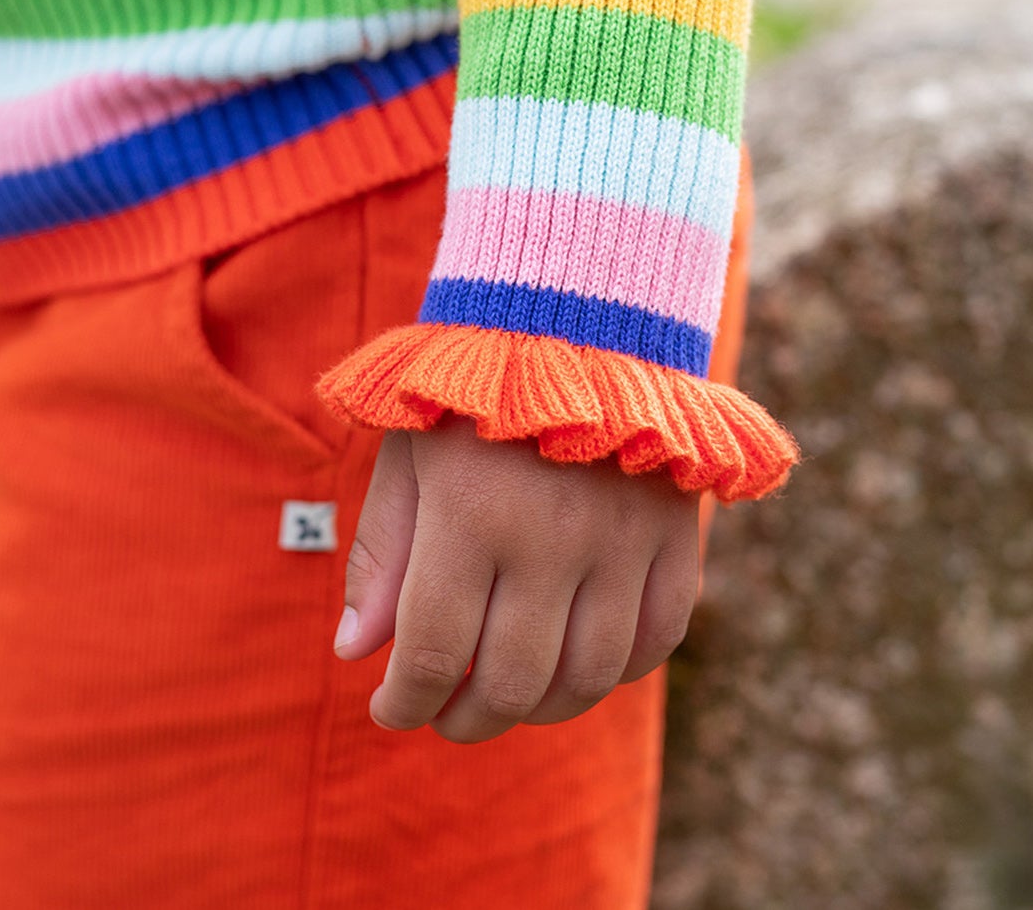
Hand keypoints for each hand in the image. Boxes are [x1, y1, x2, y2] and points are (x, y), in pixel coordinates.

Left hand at [333, 415, 700, 743]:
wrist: (577, 314)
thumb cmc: (474, 388)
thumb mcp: (408, 451)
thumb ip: (383, 552)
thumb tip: (355, 652)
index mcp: (471, 512)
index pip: (435, 654)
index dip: (406, 702)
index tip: (389, 708)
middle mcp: (552, 536)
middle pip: (512, 683)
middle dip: (465, 718)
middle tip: (442, 712)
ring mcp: (624, 541)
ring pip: (588, 679)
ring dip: (539, 709)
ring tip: (503, 697)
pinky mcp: (677, 536)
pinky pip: (655, 641)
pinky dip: (614, 672)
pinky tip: (574, 660)